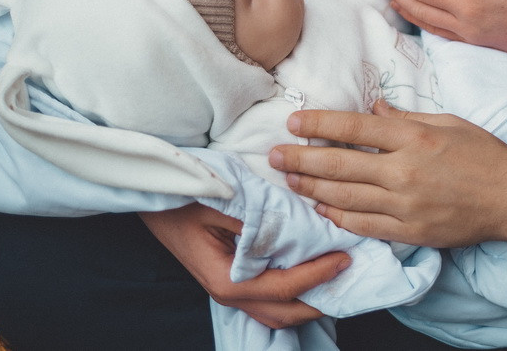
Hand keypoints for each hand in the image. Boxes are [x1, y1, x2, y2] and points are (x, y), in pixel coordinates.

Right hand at [139, 203, 348, 328]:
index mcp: (226, 279)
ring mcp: (229, 289)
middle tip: (351, 276)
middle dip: (321, 300)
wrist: (155, 194)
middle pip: (284, 312)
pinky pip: (269, 297)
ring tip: (338, 278)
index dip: (316, 275)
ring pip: (277, 310)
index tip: (344, 257)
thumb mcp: (222, 202)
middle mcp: (228, 292)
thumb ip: (259, 220)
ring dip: (309, 299)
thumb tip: (299, 230)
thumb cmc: (187, 195)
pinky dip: (295, 291)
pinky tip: (313, 272)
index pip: (282, 287)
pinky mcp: (233, 278)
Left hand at [270, 100, 506, 246]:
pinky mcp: (410, 232)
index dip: (320, 125)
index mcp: (414, 138)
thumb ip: (406, 118)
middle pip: (341, 165)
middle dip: (302, 158)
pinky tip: (321, 207)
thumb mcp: (447, 123)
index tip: (294, 122)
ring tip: (289, 178)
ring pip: (346, 197)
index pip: (356, 129)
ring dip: (312, 187)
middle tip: (274, 154)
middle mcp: (405, 171)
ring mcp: (406, 205)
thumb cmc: (483, 154)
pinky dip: (339, 216)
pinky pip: (365, 225)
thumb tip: (374, 109)